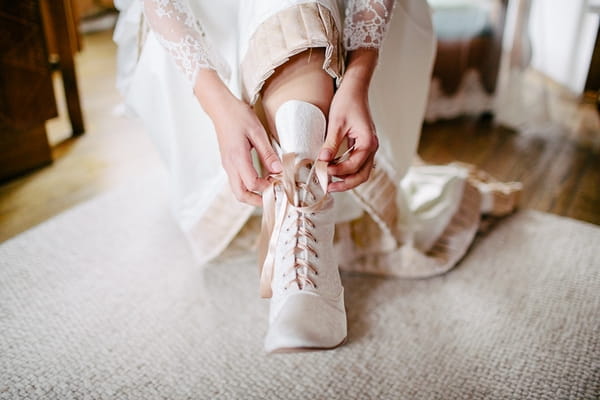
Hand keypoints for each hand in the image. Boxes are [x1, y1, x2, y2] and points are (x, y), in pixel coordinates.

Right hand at [195, 70, 281, 205]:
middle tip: (273, 197)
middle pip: (240, 194)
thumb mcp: (257, 132)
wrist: (220, 108)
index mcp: (237, 158)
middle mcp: (230, 165)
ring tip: (268, 188)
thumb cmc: (238, 116)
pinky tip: (260, 178)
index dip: (267, 187)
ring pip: (237, 190)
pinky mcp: (228, 162)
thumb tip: (279, 170)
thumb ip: (268, 153)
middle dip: (256, 201)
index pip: (252, 184)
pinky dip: (248, 186)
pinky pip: (237, 181)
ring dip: (252, 194)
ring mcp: (227, 165)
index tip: (279, 182)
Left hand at [319, 49, 378, 191]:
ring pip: (361, 172)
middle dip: (345, 184)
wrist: (355, 88)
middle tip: (327, 187)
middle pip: (362, 175)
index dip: (336, 172)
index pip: (353, 166)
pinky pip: (358, 164)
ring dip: (346, 179)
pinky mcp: (363, 145)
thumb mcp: (336, 123)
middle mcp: (372, 147)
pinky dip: (347, 171)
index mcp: (368, 143)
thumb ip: (331, 144)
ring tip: (329, 182)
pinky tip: (334, 171)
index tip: (321, 171)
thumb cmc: (347, 102)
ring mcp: (369, 147)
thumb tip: (322, 161)